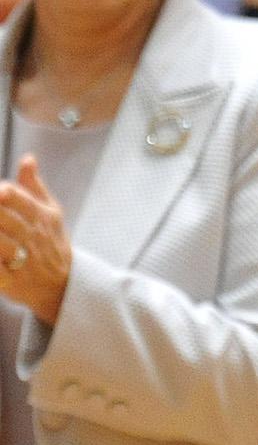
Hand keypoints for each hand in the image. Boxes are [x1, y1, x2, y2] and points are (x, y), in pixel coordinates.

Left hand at [0, 156, 71, 328]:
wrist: (64, 286)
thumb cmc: (52, 245)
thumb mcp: (52, 213)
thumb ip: (34, 186)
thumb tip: (27, 158)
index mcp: (41, 217)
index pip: (17, 198)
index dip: (1, 192)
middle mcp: (33, 237)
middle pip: (4, 218)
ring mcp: (23, 260)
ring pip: (0, 243)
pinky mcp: (11, 281)